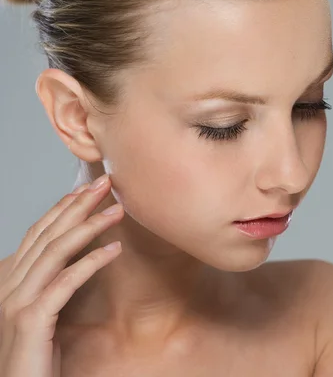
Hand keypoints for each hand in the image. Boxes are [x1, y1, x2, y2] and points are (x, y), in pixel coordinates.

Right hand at [0, 174, 122, 376]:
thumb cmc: (36, 353)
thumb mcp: (44, 310)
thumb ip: (52, 281)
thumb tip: (77, 255)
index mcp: (11, 279)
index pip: (38, 233)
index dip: (63, 208)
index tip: (88, 188)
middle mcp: (9, 285)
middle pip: (48, 235)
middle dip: (78, 205)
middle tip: (106, 184)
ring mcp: (17, 301)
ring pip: (56, 252)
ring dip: (89, 226)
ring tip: (117, 210)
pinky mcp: (33, 319)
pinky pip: (66, 282)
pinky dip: (91, 262)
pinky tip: (115, 250)